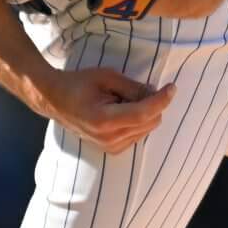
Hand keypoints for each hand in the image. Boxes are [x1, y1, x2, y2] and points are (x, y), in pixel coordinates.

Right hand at [34, 65, 174, 154]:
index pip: (143, 114)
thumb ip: (132, 87)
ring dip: (144, 113)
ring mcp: (109, 147)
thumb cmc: (79, 84)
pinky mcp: (111, 150)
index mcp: (104, 119)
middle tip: (138, 89)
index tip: (172, 87)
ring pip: (146, 130)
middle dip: (152, 104)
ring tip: (123, 101)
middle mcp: (108, 138)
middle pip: (149, 123)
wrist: (55, 100)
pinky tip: (122, 111)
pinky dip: (137, 122)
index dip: (161, 100)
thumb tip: (154, 93)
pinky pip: (138, 135)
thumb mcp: (106, 77)